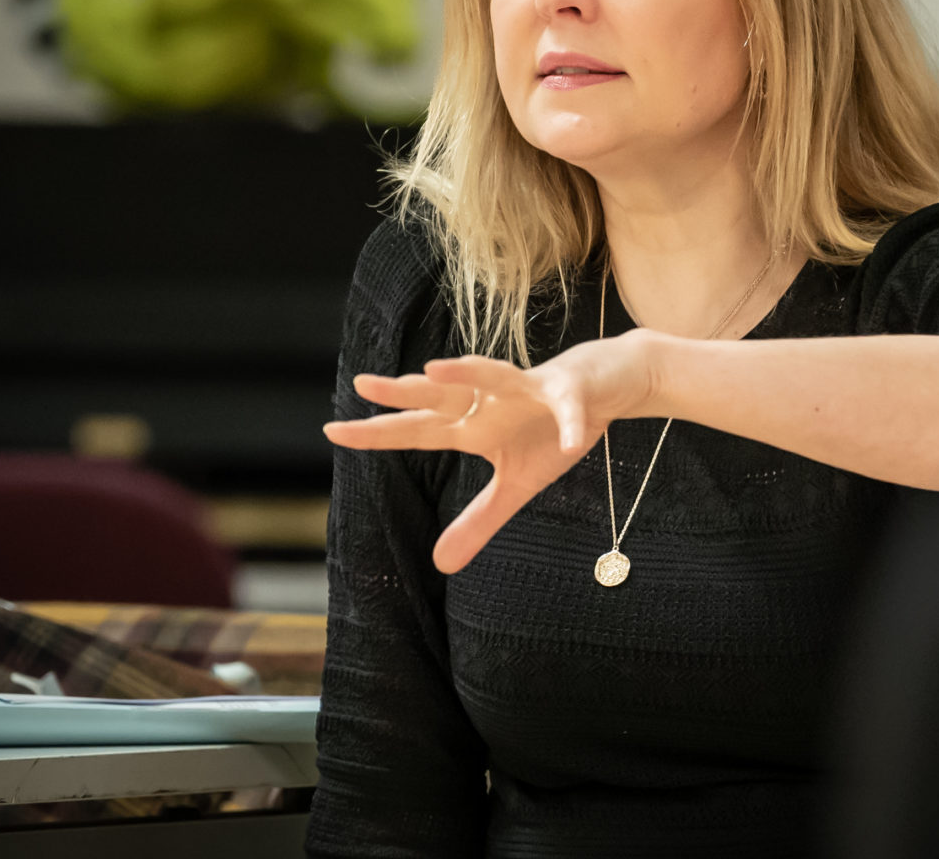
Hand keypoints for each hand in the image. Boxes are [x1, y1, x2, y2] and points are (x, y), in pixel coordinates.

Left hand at [323, 332, 659, 572]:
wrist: (605, 386)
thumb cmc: (553, 429)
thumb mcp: (518, 483)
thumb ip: (479, 520)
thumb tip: (438, 565)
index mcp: (475, 427)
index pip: (418, 430)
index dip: (379, 433)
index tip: (332, 432)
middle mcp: (492, 402)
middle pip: (442, 396)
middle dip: (405, 391)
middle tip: (362, 385)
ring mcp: (531, 390)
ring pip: (495, 377)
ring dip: (468, 375)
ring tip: (434, 372)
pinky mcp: (571, 390)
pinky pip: (569, 408)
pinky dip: (570, 424)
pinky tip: (568, 440)